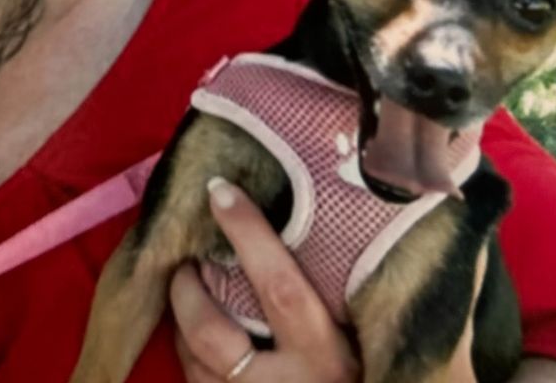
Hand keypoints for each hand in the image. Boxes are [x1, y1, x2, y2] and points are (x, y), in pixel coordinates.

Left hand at [170, 178, 358, 381]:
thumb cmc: (373, 374)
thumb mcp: (371, 341)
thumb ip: (356, 293)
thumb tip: (374, 219)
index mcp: (328, 358)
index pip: (280, 287)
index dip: (247, 234)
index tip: (219, 190)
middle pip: (215, 332)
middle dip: (189, 289)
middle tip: (187, 257)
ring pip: (196, 363)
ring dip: (181, 319)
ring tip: (185, 286)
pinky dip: (187, 354)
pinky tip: (193, 333)